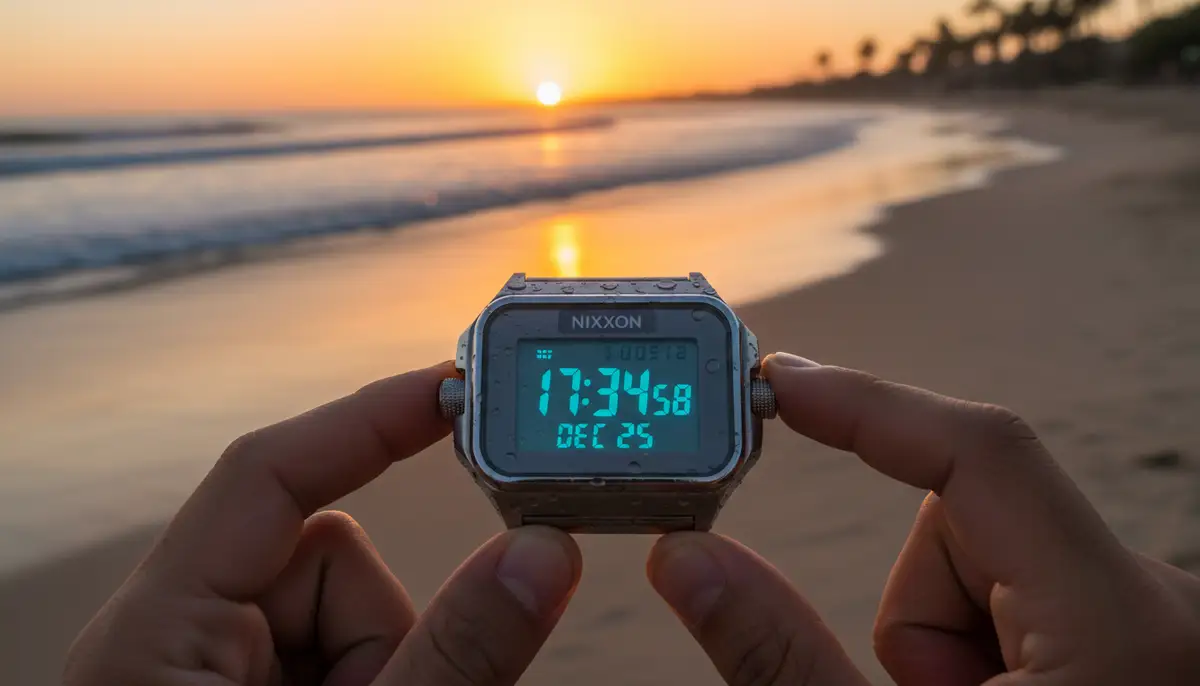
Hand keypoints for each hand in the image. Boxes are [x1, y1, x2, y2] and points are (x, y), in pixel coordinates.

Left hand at [64, 362, 581, 685]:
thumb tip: (542, 553)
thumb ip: (451, 660)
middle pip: (328, 562)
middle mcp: (183, 639)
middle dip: (387, 637)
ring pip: (350, 622)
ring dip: (386, 676)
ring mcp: (218, 674)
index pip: (268, 475)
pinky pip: (345, 661)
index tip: (454, 388)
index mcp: (161, 633)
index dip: (363, 420)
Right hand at [647, 353, 1199, 684]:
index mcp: (1116, 630)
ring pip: (989, 564)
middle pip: (971, 522)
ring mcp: (1146, 625)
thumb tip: (689, 557)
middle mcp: (1153, 607)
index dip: (867, 406)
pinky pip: (1023, 598)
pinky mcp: (1129, 642)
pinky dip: (983, 650)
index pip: (981, 454)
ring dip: (945, 638)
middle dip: (912, 609)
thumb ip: (780, 658)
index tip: (779, 383)